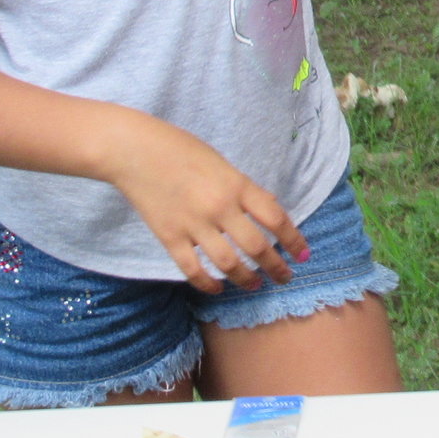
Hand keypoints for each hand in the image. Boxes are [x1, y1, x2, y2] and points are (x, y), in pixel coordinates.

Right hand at [93, 111, 310, 293]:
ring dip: (246, 279)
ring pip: (228, 263)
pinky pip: (193, 270)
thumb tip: (269, 206)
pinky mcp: (169, 237)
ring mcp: (194, 224)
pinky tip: (218, 288)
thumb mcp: (221, 163)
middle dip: (276, 266)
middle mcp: (220, 207)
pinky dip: (208, 284)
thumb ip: (244, 188)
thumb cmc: (180, 149)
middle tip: (285, 277)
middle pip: (257, 246)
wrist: (134, 151)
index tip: (303, 254)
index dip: (293, 239)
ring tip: (255, 285)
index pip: (275, 218)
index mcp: (237, 184)